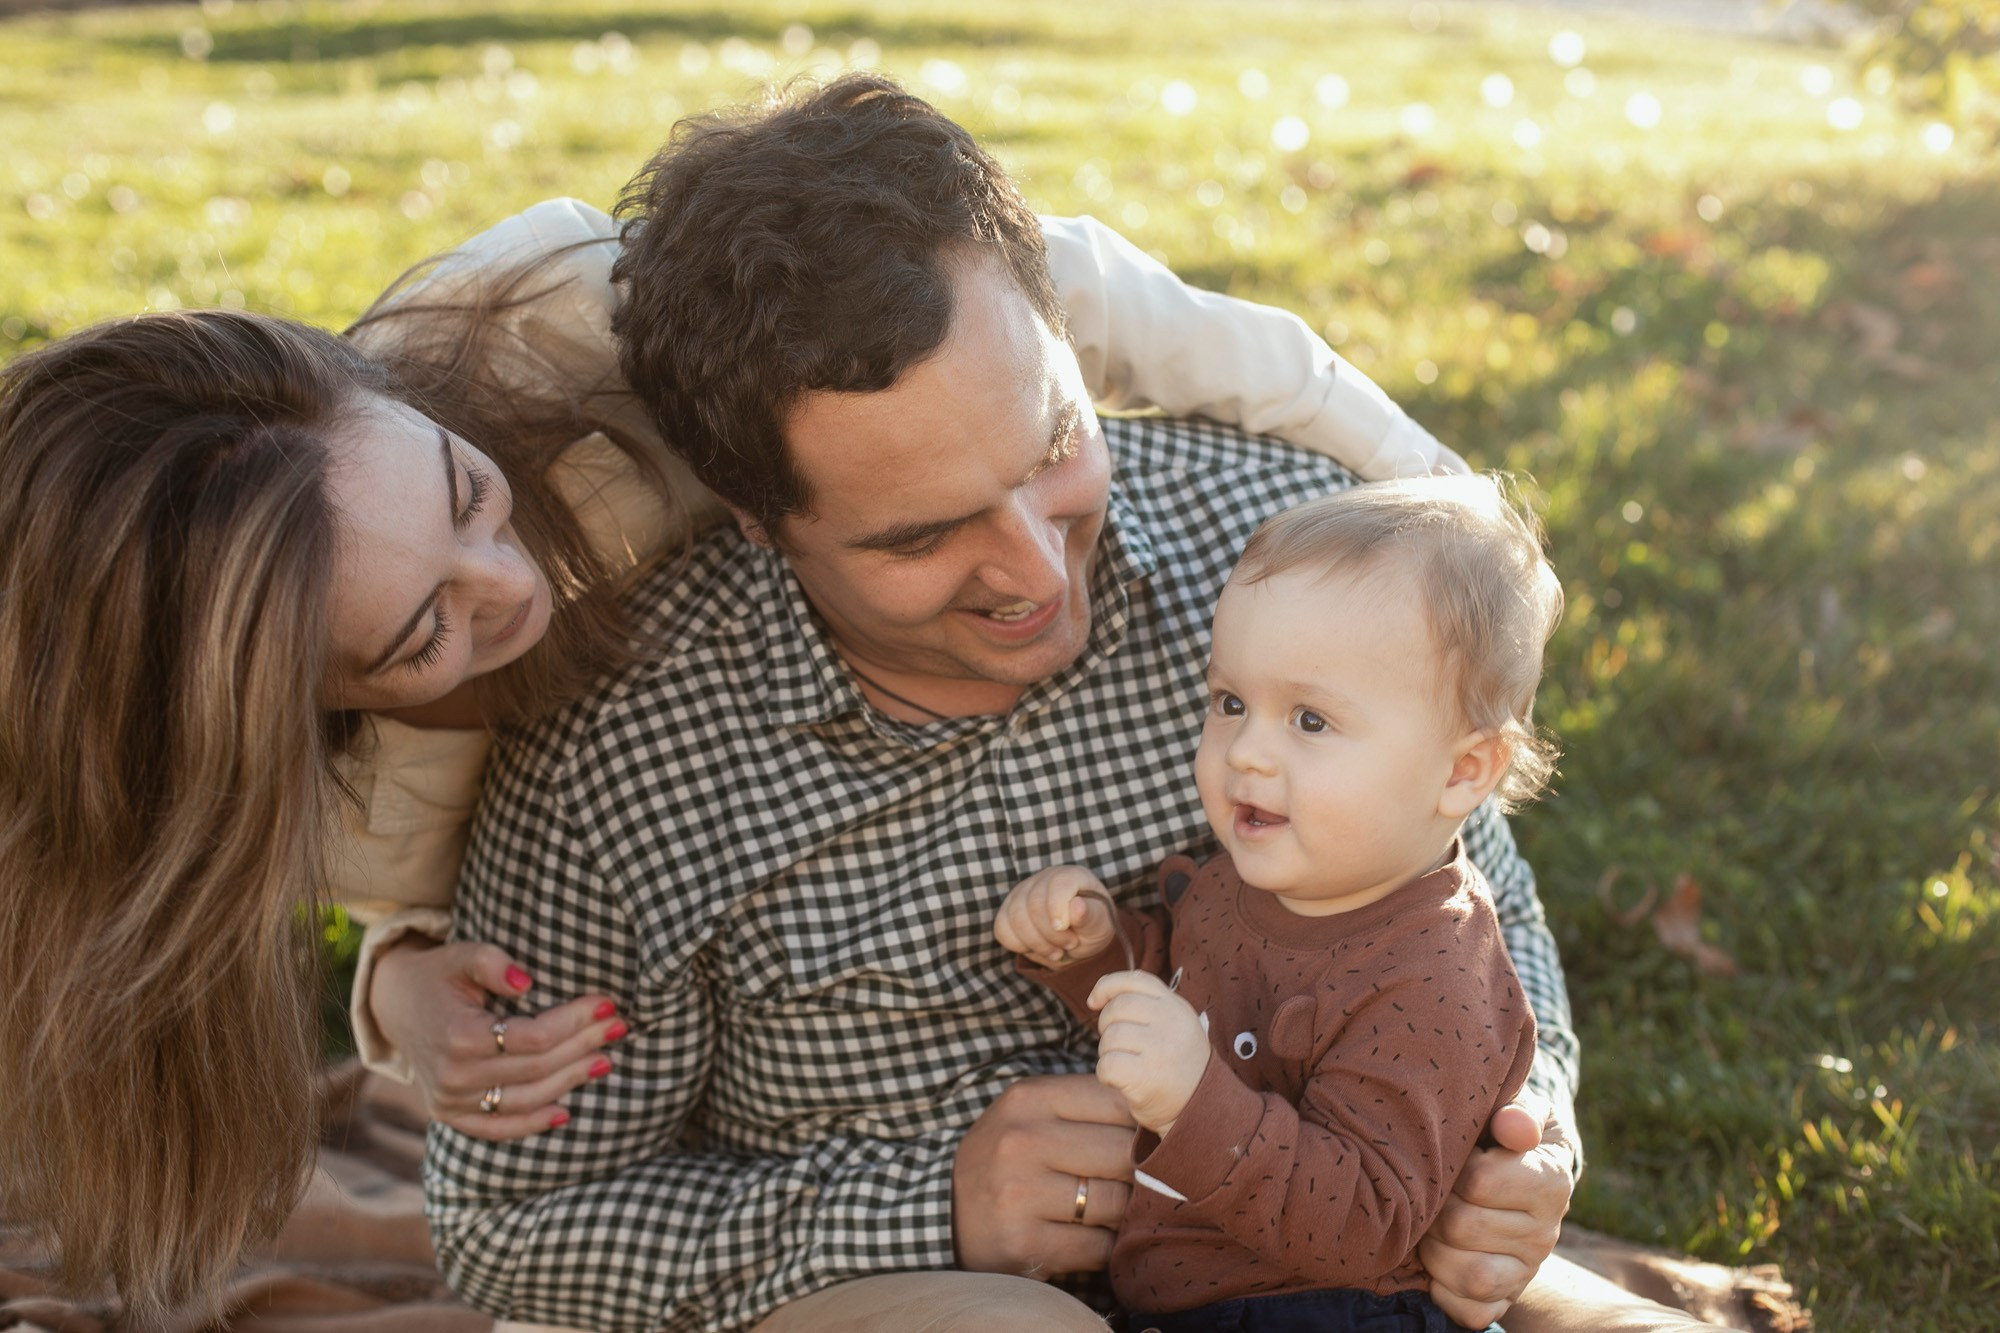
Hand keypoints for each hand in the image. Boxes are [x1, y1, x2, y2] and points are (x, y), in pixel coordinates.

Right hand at [368, 937, 625, 1139]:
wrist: (396, 1006)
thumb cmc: (440, 976)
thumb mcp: (461, 955)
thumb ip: (491, 961)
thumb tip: (526, 981)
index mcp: (458, 1035)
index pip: (533, 1036)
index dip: (575, 1022)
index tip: (607, 1004)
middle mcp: (453, 1076)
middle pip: (536, 1068)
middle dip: (583, 1046)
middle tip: (618, 1027)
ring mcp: (450, 1102)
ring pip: (525, 1100)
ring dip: (570, 1082)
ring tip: (605, 1060)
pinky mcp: (450, 1116)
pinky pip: (497, 1128)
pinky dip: (533, 1124)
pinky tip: (567, 1112)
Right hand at [952, 1074, 1135, 1277]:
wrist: (943, 1213)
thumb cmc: (1006, 1158)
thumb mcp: (1031, 1113)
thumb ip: (1086, 1106)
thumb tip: (1162, 1114)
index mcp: (1030, 1098)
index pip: (1119, 1102)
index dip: (1145, 1124)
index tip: (1150, 1139)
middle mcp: (1022, 1141)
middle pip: (1124, 1152)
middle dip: (1139, 1170)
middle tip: (1137, 1179)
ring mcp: (1020, 1194)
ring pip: (1116, 1201)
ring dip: (1124, 1211)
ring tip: (1110, 1209)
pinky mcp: (1024, 1244)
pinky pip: (1098, 1246)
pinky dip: (1104, 1246)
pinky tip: (1089, 1237)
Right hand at [994, 865, 1117, 967]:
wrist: (1078, 939)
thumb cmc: (1091, 927)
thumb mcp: (1100, 925)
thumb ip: (1091, 916)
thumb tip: (1077, 906)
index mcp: (1071, 876)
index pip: (1058, 883)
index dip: (1058, 908)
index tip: (1066, 930)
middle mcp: (1044, 879)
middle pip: (1033, 904)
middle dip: (1051, 934)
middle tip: (1070, 945)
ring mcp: (1022, 893)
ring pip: (1015, 918)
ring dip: (1035, 943)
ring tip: (1056, 952)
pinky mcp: (1007, 911)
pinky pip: (1002, 929)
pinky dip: (1018, 945)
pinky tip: (1036, 948)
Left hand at [1087, 970, 1208, 1134]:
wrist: (1203, 1111)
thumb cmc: (1178, 1068)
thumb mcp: (1174, 1027)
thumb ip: (1147, 1006)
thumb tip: (1098, 997)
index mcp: (1177, 1006)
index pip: (1136, 980)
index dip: (1107, 986)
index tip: (1094, 1001)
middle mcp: (1171, 1022)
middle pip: (1117, 1007)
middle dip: (1106, 1026)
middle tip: (1119, 1046)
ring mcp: (1160, 1048)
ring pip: (1110, 1037)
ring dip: (1108, 1053)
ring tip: (1128, 1066)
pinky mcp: (1147, 1076)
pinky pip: (1107, 1065)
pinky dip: (1106, 1075)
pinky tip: (1122, 1082)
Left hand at [1419, 1096, 1577, 1328]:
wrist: (1520, 1172)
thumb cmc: (1503, 1133)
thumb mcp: (1516, 1110)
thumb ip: (1516, 1112)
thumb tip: (1513, 1125)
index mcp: (1550, 1181)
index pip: (1478, 1181)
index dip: (1452, 1166)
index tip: (1455, 1155)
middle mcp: (1545, 1233)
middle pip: (1462, 1228)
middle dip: (1433, 1207)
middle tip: (1430, 1191)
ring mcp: (1527, 1271)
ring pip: (1471, 1278)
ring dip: (1434, 1251)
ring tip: (1430, 1226)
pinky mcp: (1506, 1298)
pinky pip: (1472, 1313)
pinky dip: (1444, 1292)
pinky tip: (1436, 1262)